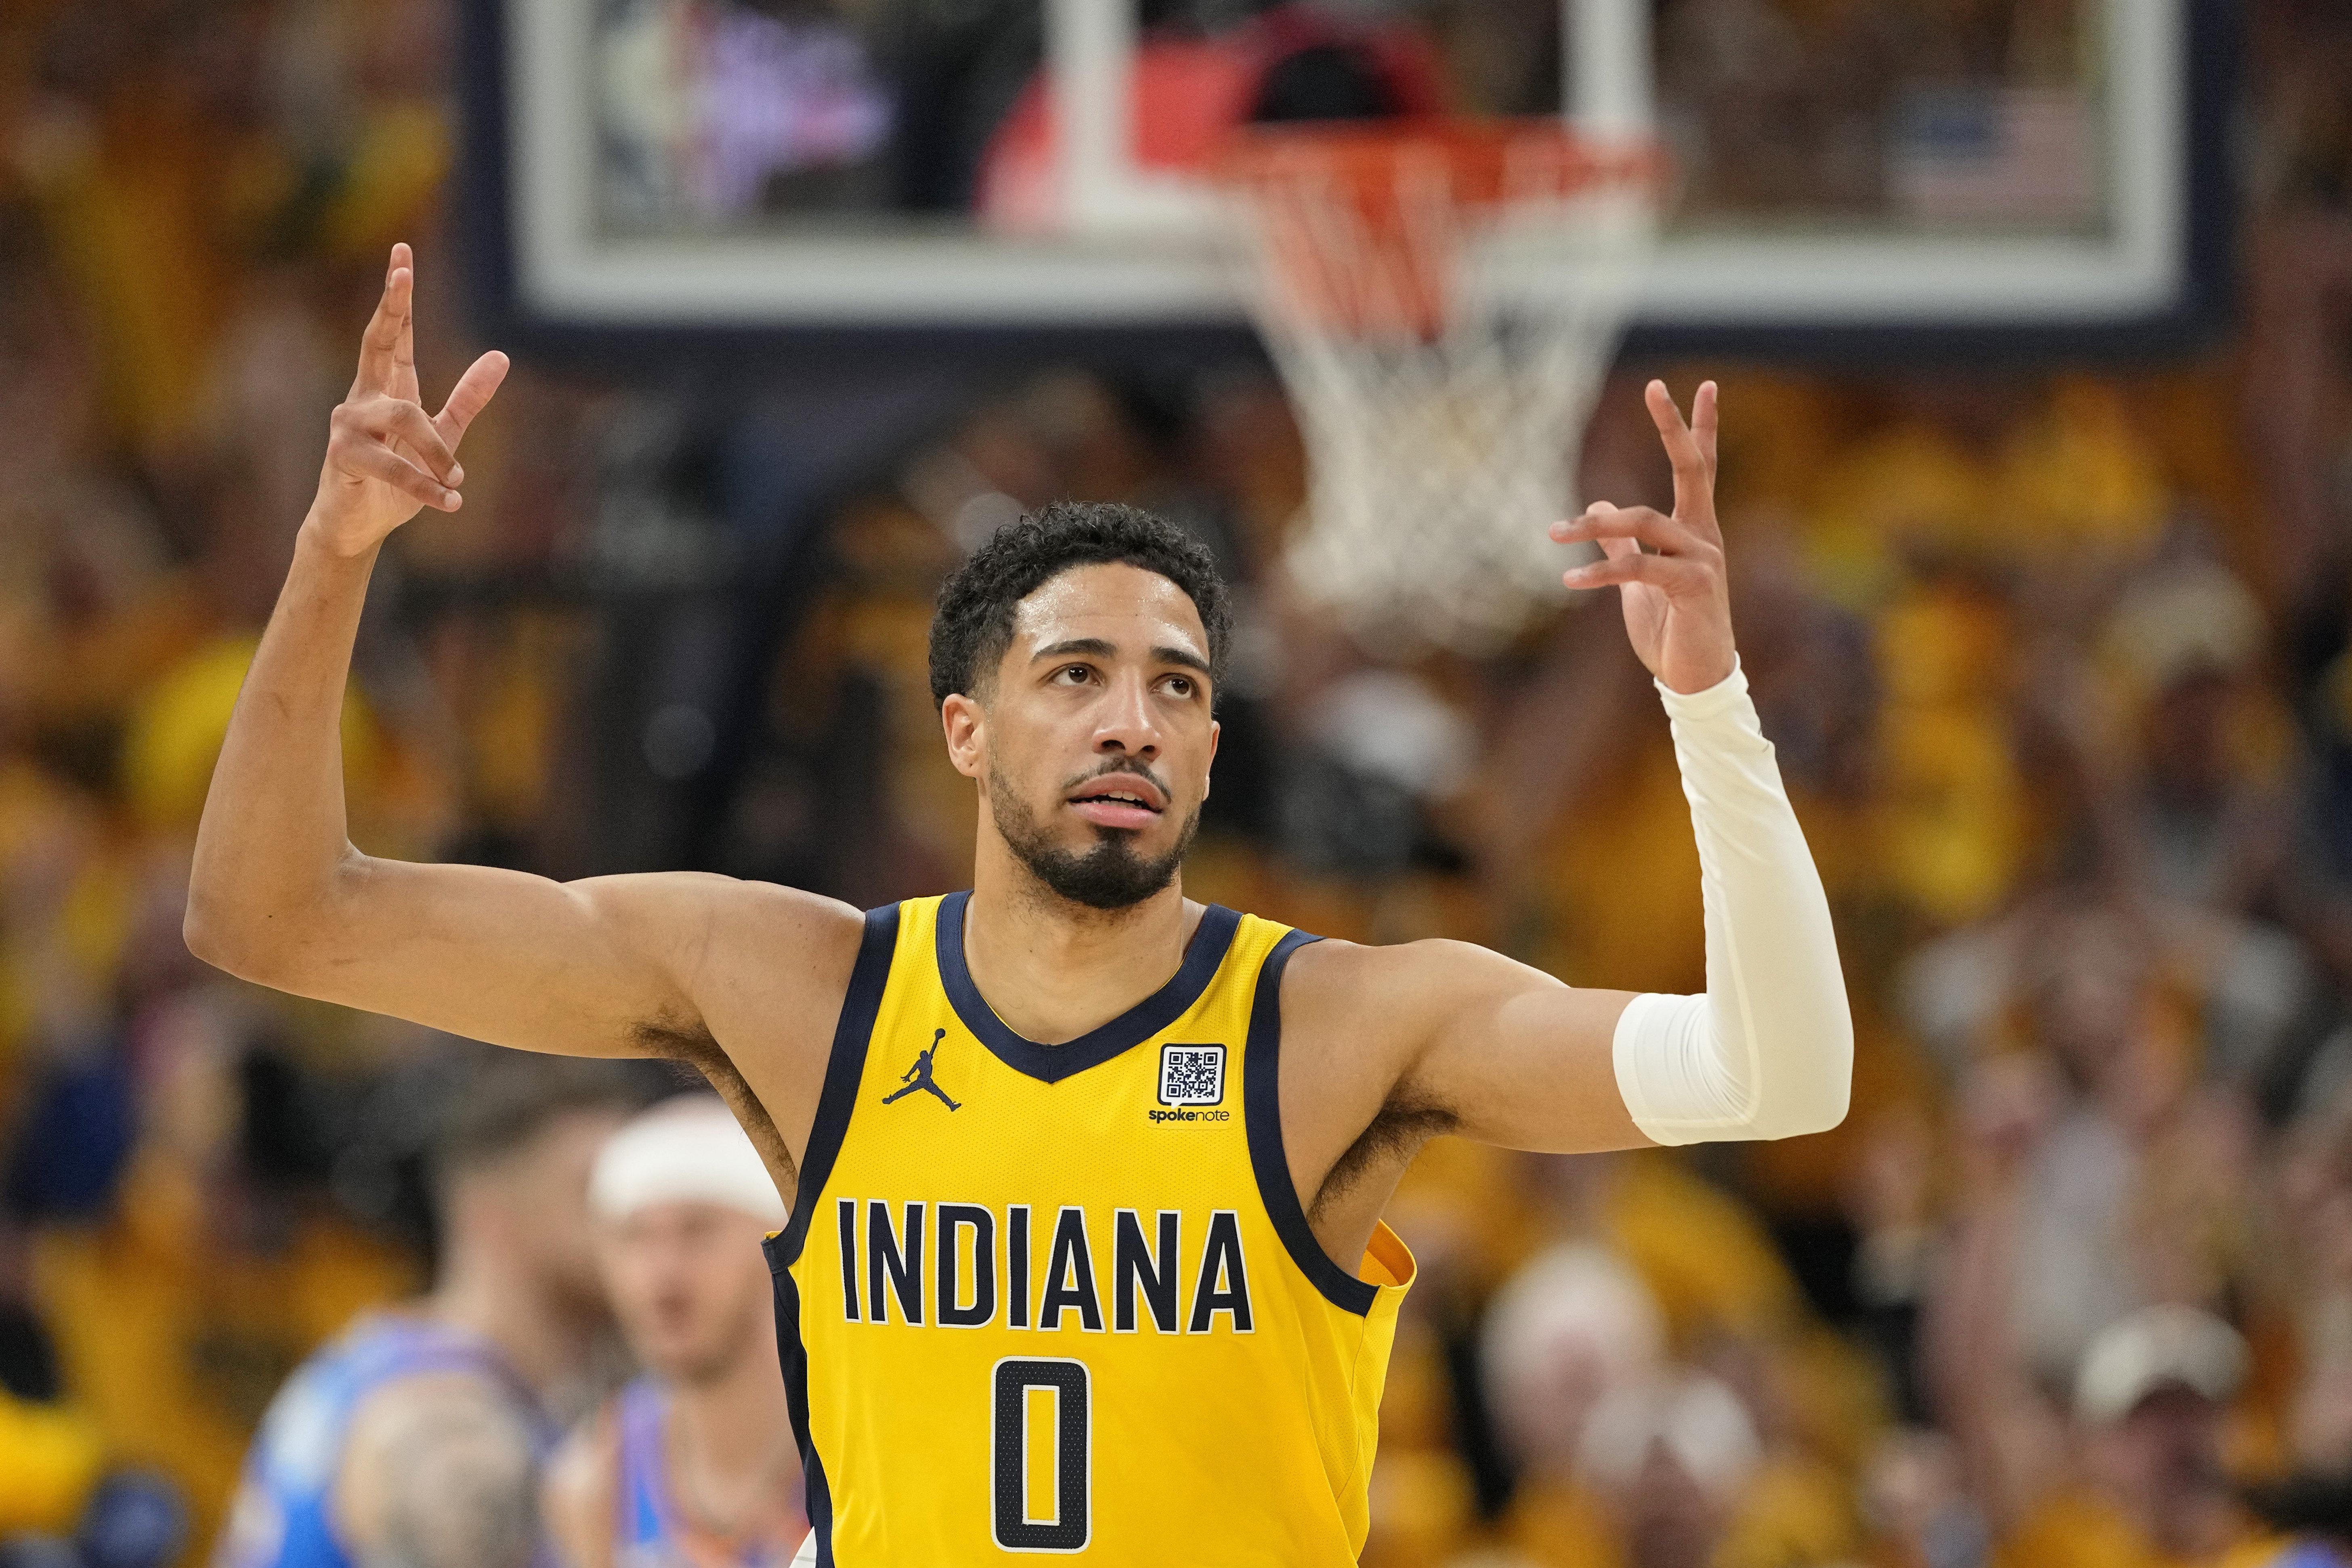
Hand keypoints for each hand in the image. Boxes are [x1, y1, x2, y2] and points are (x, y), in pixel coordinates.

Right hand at [307, 243, 508, 557]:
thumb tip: (500, 356)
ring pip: (405, 418)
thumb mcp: (442, 433)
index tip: (402, 254)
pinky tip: (450, 503)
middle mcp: (362, 398)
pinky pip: (394, 466)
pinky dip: (427, 487)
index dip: (398, 295)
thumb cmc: (396, 479)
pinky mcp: (343, 458)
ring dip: (438, 455)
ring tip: (455, 481)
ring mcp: (348, 426)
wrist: (359, 524)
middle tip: (402, 271)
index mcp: (387, 388)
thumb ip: (468, 397)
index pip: (393, 333)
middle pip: (377, 342)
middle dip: (391, 306)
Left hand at [1549, 380, 1734, 693]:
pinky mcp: (1693, 587)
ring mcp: (1703, 559)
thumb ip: (1622, 541)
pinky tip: (1569, 578)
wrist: (1693, 677)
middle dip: (1673, 427)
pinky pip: (1638, 566)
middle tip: (1655, 387)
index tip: (1701, 385)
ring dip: (1594, 524)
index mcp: (1693, 530)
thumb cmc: (1670, 628)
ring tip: (1554, 533)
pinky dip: (1599, 571)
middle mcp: (1704, 536)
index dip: (1699, 427)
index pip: (1700, 467)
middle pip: (1692, 468)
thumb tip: (1599, 500)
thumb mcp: (1637, 580)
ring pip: (1645, 521)